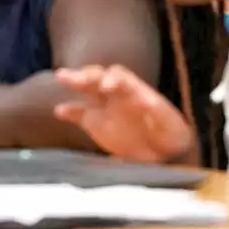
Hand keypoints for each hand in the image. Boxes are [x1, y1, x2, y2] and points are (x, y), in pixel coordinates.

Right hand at [54, 65, 194, 163]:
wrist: (163, 153)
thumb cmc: (170, 134)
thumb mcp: (170, 125)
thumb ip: (160, 114)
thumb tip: (148, 102)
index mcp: (135, 90)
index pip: (121, 77)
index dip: (114, 79)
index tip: (108, 87)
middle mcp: (117, 93)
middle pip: (99, 77)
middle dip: (88, 75)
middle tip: (78, 79)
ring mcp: (104, 106)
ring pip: (86, 89)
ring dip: (74, 81)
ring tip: (61, 77)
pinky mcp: (95, 122)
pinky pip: (79, 113)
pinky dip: (69, 111)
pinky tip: (58, 111)